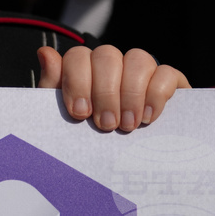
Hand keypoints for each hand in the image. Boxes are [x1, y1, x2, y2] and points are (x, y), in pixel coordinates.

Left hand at [37, 45, 189, 131]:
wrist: (129, 162)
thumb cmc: (89, 134)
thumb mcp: (65, 115)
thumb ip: (53, 85)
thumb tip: (45, 53)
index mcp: (85, 67)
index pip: (78, 56)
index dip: (78, 81)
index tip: (80, 114)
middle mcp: (113, 63)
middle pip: (107, 55)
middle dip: (105, 92)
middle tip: (106, 124)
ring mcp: (141, 69)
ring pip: (138, 58)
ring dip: (131, 93)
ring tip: (128, 125)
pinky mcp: (169, 81)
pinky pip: (166, 72)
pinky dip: (156, 93)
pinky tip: (148, 117)